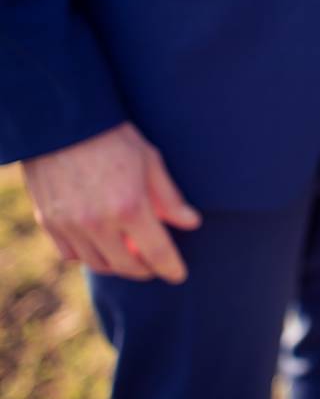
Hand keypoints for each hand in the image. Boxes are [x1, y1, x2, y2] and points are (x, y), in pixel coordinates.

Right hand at [22, 122, 200, 283]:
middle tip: (155, 265)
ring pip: (99, 264)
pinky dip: (89, 256)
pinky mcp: (48, 222)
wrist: (63, 123)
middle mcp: (98, 223)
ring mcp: (70, 225)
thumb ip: (170, 198)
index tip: (178, 275)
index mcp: (129, 207)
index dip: (171, 268)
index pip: (157, 252)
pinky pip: (71, 254)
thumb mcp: (150, 161)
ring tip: (131, 257)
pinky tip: (101, 246)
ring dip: (118, 266)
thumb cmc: (113, 138)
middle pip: (128, 266)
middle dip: (146, 270)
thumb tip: (191, 223)